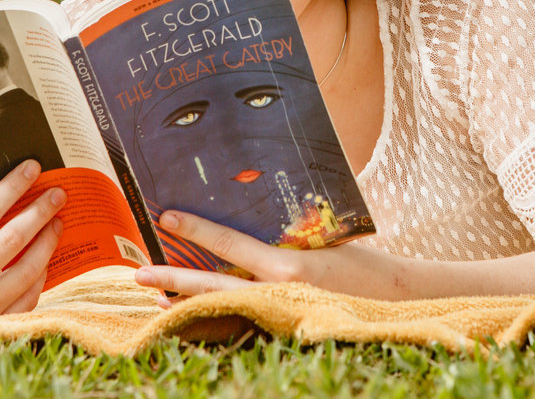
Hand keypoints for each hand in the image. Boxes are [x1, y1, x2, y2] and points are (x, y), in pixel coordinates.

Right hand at [0, 159, 65, 312]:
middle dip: (40, 211)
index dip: (12, 187)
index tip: (33, 167)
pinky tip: (46, 255)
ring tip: (57, 220)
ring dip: (48, 241)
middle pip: (11, 239)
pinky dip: (41, 274)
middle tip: (58, 193)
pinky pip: (28, 298)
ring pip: (26, 271)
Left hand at [133, 210, 407, 305]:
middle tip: (139, 274)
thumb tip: (251, 206)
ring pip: (221, 309)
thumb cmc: (362, 260)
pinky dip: (214, 317)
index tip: (167, 217)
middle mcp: (278, 293)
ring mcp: (279, 315)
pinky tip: (193, 314)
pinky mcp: (283, 329)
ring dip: (187, 303)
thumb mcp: (325, 236)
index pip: (231, 242)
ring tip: (155, 299)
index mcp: (289, 265)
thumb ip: (288, 229)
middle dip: (173, 280)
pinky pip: (240, 322)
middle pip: (213, 286)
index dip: (196, 229)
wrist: (396, 298)